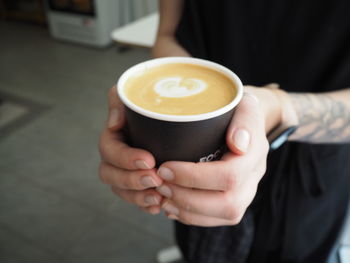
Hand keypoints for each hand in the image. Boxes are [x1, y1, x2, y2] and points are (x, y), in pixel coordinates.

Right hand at [98, 87, 163, 213]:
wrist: (173, 114)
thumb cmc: (153, 102)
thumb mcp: (134, 93)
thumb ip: (119, 100)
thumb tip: (114, 124)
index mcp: (113, 136)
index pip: (109, 150)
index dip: (125, 158)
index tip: (148, 159)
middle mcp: (116, 156)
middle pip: (111, 175)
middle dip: (132, 180)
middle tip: (155, 179)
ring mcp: (126, 172)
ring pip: (123, 191)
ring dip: (139, 197)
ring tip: (159, 198)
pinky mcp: (139, 184)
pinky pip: (137, 200)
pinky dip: (146, 205)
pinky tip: (159, 207)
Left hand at [155, 91, 271, 225]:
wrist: (246, 123)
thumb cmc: (238, 110)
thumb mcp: (244, 104)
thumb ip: (244, 119)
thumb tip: (238, 143)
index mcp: (255, 154)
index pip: (229, 175)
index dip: (194, 177)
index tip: (165, 167)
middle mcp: (253, 178)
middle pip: (228, 203)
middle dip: (188, 198)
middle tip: (160, 184)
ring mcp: (246, 193)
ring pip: (223, 216)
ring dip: (188, 211)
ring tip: (163, 197)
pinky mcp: (235, 201)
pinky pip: (217, 219)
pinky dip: (191, 216)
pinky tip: (172, 206)